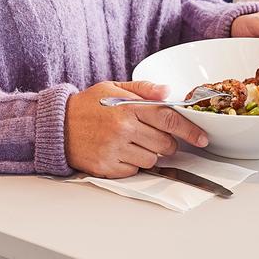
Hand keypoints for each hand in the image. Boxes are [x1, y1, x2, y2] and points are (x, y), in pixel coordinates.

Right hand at [64, 80, 209, 177]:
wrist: (56, 126)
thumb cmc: (87, 106)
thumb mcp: (113, 87)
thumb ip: (143, 89)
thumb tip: (168, 91)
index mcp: (128, 107)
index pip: (168, 119)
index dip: (190, 130)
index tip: (202, 138)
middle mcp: (123, 128)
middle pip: (165, 143)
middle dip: (168, 143)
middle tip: (155, 137)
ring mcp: (115, 149)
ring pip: (152, 160)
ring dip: (149, 154)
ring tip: (132, 143)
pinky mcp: (106, 166)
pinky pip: (134, 170)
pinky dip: (133, 164)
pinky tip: (121, 152)